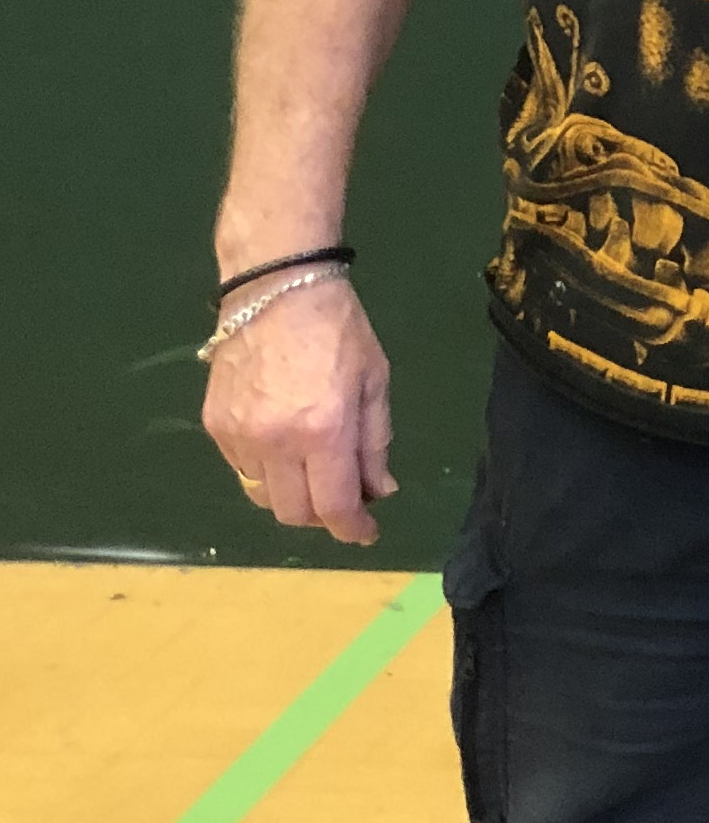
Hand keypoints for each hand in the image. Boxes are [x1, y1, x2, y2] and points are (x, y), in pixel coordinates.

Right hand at [201, 271, 394, 545]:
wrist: (276, 289)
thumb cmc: (339, 330)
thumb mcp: (374, 383)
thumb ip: (375, 443)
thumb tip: (378, 491)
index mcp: (323, 430)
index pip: (333, 506)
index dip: (352, 529)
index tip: (365, 533)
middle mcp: (275, 441)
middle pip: (292, 513)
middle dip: (322, 515)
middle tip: (343, 497)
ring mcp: (238, 435)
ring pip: (263, 496)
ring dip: (292, 494)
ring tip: (313, 467)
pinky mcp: (215, 425)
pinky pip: (241, 469)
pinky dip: (265, 470)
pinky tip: (282, 443)